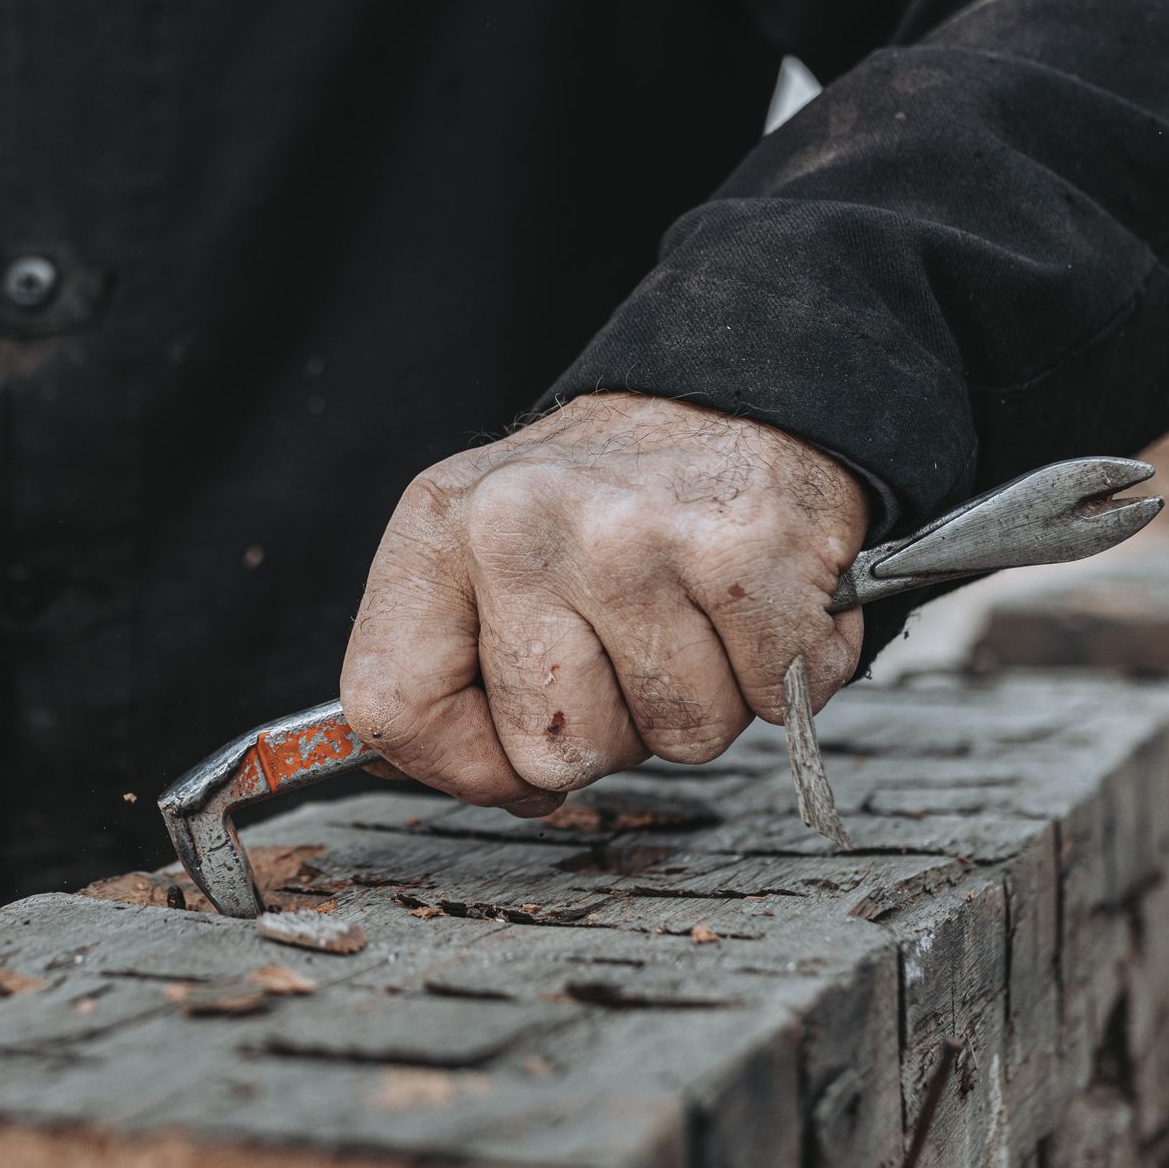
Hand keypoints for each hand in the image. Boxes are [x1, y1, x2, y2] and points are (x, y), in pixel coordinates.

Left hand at [340, 392, 868, 815]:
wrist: (734, 394)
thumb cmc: (606, 499)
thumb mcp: (482, 547)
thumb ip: (445, 664)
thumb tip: (454, 773)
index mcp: (439, 527)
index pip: (393, 709)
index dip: (461, 762)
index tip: (506, 741)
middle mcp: (521, 527)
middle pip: (554, 753)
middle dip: (609, 731)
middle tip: (626, 641)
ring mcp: (633, 540)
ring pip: (677, 740)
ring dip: (700, 699)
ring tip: (690, 610)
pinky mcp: (742, 554)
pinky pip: (771, 704)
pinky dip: (776, 675)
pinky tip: (749, 607)